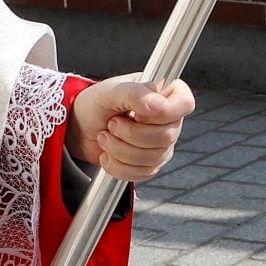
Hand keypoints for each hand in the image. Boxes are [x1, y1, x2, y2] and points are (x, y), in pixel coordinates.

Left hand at [67, 76, 193, 182]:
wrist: (80, 128)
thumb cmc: (95, 103)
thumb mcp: (109, 92)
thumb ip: (134, 93)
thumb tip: (159, 106)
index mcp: (162, 93)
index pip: (185, 102)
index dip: (164, 112)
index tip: (137, 114)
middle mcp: (167, 119)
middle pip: (167, 136)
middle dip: (131, 134)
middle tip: (111, 123)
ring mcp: (162, 144)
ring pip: (154, 158)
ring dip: (120, 150)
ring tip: (104, 136)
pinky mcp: (151, 163)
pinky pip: (143, 173)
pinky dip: (119, 166)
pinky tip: (107, 154)